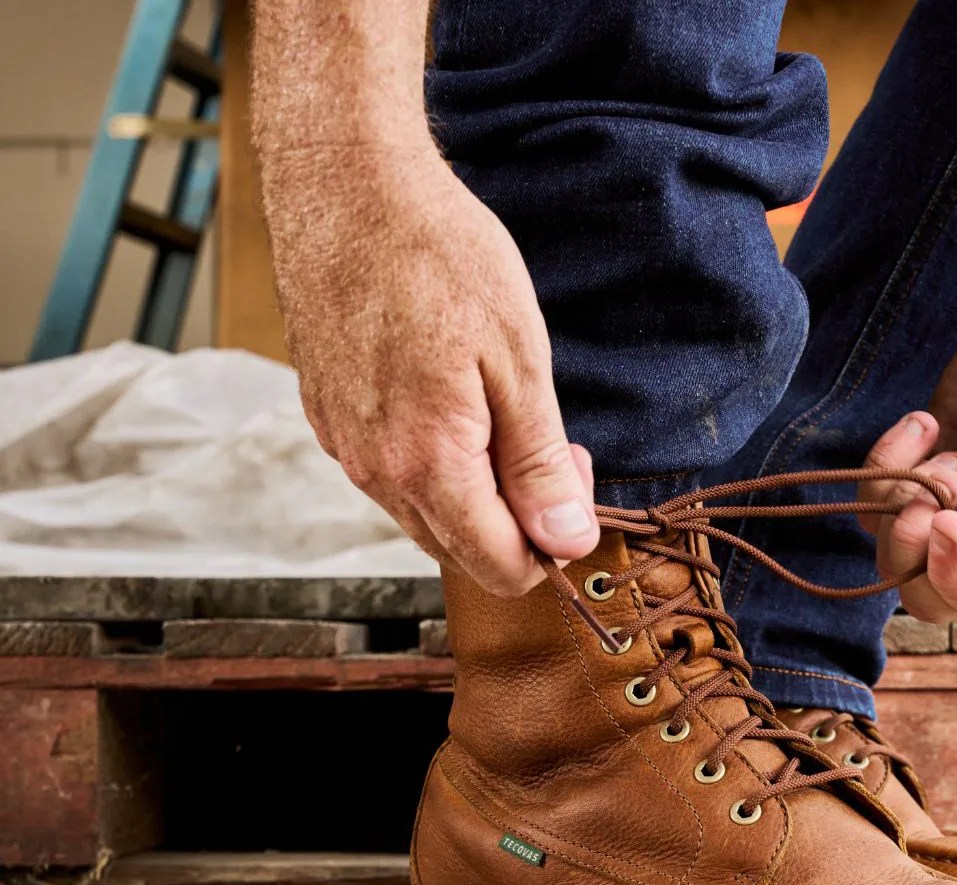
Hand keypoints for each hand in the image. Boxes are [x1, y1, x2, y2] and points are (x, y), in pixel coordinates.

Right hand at [264, 145, 598, 593]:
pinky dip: (433, 463)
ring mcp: (346, 449)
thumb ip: (539, 466)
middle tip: (548, 442)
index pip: (501, 569)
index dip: (552, 545)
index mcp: (429, 465)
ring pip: (426, 517)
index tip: (570, 479)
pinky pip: (392, 477)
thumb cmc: (438, 257)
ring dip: (476, 492)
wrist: (345, 186)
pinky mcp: (329, 421)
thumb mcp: (519, 361)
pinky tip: (450, 399)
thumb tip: (568, 542)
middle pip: (463, 552)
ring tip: (500, 413)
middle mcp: (377, 473)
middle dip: (518, 521)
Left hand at [862, 303, 956, 625]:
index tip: (950, 523)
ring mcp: (956, 517)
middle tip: (930, 497)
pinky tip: (924, 424)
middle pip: (934, 598)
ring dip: (904, 505)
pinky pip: (875, 504)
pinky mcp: (921, 483)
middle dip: (916, 553)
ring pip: (896, 556)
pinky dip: (886, 465)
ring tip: (947, 451)